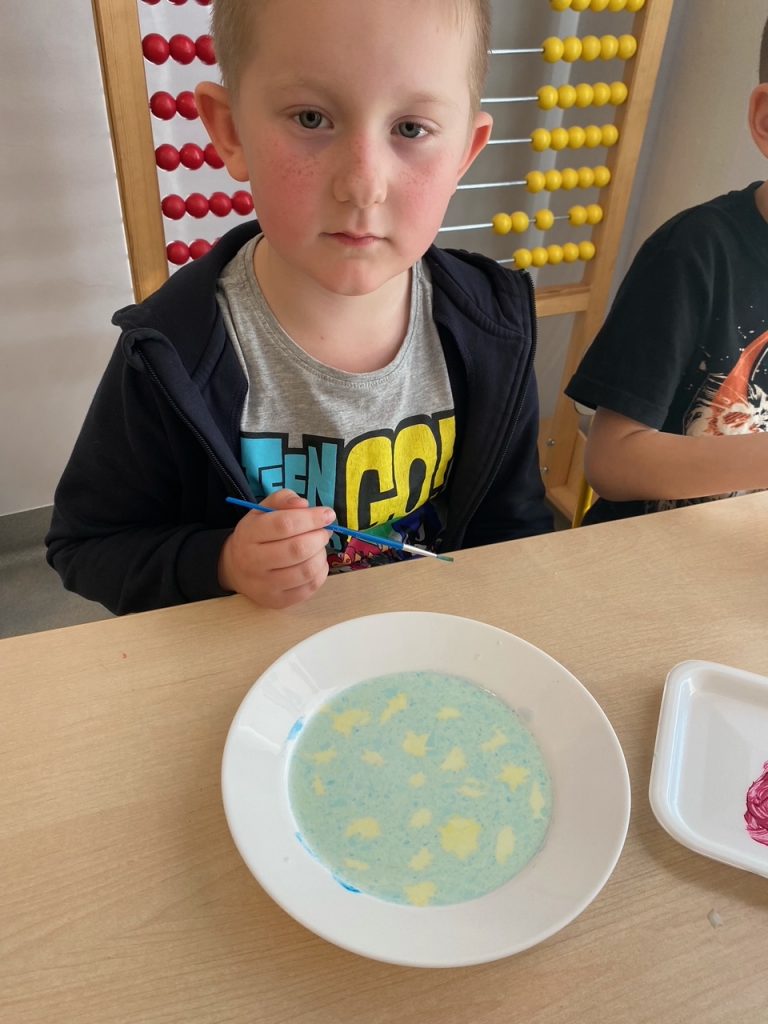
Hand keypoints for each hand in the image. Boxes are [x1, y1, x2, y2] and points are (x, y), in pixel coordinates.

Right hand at [218, 490, 334, 607]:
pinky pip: (309, 588)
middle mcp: (253, 562)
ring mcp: (264, 585)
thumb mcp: (262, 511)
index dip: (312, 518)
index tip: (328, 514)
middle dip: (319, 537)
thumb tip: (304, 505)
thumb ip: (283, 500)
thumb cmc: (255, 535)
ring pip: (306, 570)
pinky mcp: (276, 601)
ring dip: (321, 555)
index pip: (285, 524)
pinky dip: (320, 573)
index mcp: (249, 534)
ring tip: (318, 547)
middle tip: (325, 531)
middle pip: (297, 549)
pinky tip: (316, 563)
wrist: (235, 568)